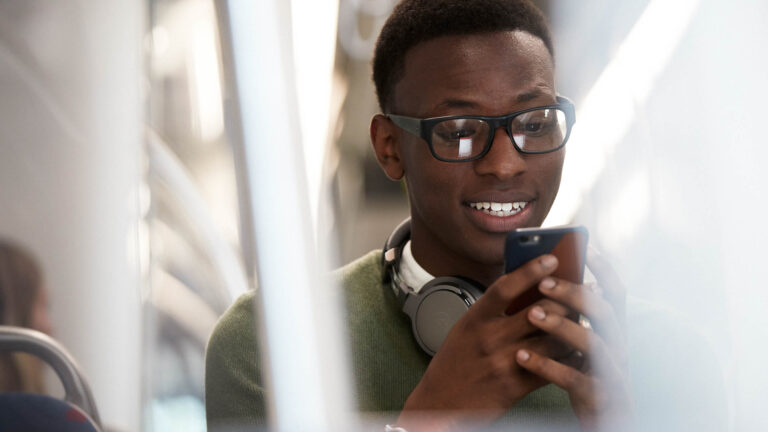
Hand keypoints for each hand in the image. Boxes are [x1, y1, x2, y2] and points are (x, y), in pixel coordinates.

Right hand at [396, 255, 572, 431]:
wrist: (439, 404)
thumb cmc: (454, 363)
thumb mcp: (465, 328)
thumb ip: (491, 310)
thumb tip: (525, 287)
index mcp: (474, 319)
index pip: (505, 287)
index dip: (531, 270)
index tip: (551, 258)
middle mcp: (489, 338)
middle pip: (538, 310)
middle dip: (564, 298)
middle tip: (581, 289)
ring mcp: (503, 362)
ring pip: (551, 338)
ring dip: (571, 327)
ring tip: (584, 318)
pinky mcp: (515, 386)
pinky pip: (551, 367)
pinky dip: (568, 357)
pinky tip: (577, 349)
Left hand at [515, 248, 632, 430]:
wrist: (604, 424)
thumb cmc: (585, 378)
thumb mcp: (582, 346)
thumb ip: (573, 318)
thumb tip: (544, 282)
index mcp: (614, 331)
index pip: (616, 292)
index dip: (604, 268)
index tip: (585, 246)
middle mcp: (618, 347)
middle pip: (604, 311)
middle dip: (574, 293)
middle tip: (543, 282)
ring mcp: (612, 373)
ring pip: (592, 342)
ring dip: (560, 325)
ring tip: (531, 314)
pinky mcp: (598, 397)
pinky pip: (574, 378)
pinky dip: (547, 365)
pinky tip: (522, 356)